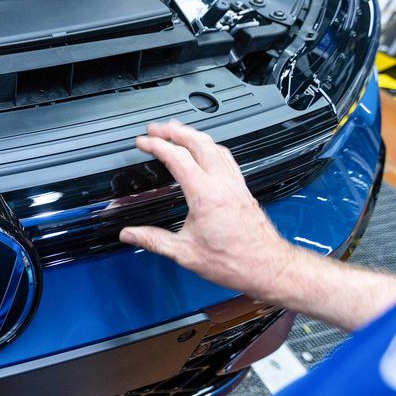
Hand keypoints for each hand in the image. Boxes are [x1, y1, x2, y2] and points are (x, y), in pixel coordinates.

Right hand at [119, 120, 295, 299]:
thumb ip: (153, 241)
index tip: (143, 142)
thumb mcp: (186, 253)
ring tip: (178, 131)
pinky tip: (207, 150)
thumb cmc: (234, 262)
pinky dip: (211, 146)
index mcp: (206, 195)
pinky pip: (227, 157)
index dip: (157, 145)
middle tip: (156, 128)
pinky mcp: (243, 189)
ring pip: (215, 146)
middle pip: (198, 142)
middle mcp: (223, 184)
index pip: (178, 158)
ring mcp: (235, 184)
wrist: (266, 267)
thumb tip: (129, 235)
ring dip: (193, 134)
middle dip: (174, 131)